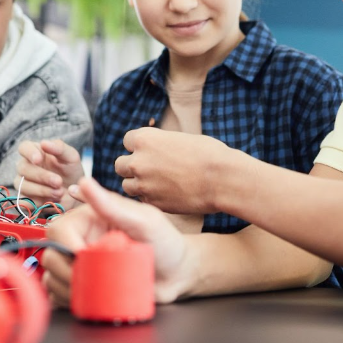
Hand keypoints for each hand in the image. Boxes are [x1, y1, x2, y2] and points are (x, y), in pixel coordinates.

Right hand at [15, 139, 83, 207]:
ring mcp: (23, 183)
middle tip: (58, 182)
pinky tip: (52, 201)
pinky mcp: (24, 200)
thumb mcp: (71, 157)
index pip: (24, 147)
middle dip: (42, 176)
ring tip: (59, 193)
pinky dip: (39, 202)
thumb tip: (44, 143)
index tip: (38, 159)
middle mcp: (25, 166)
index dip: (29, 153)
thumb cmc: (70, 171)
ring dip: (42, 190)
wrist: (75, 194)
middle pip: (23, 168)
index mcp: (35, 152)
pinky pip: (25, 201)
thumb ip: (59, 148)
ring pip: (23, 186)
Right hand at [43, 178, 194, 305]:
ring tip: (95, 291)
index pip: (58, 229)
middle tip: (92, 280)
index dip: (66, 246)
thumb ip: (113, 205)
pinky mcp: (85, 286)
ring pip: (52, 278)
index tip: (84, 258)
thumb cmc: (166, 242)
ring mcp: (82, 265)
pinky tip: (87, 300)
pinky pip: (61, 296)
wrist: (179, 274)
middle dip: (66, 272)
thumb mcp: (144, 220)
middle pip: (52, 255)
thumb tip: (85, 181)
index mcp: (89, 219)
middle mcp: (80, 240)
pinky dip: (67, 301)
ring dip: (67, 289)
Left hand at [115, 127, 244, 213]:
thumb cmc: (208, 155)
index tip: (150, 151)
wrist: (222, 179)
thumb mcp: (179, 139)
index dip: (139, 146)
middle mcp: (139, 161)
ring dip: (138, 184)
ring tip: (158, 184)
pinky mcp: (152, 203)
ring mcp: (143, 184)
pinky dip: (150, 198)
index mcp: (145, 139)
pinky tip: (167, 195)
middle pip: (120, 165)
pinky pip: (142, 200)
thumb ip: (160, 145)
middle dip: (132, 167)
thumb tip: (153, 150)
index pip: (127, 141)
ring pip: (127, 185)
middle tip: (150, 170)